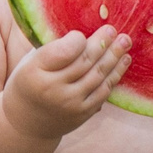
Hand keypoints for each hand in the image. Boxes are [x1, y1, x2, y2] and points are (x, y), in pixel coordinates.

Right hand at [2, 27, 131, 141]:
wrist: (27, 123)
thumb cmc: (29, 83)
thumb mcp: (29, 63)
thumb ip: (52, 49)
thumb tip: (85, 32)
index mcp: (34, 72)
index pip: (64, 51)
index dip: (77, 40)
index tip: (81, 34)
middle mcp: (53, 89)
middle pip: (85, 61)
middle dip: (102, 43)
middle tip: (113, 29)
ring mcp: (70, 103)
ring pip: (98, 75)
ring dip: (115, 57)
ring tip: (125, 41)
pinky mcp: (83, 113)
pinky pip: (103, 91)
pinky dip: (115, 75)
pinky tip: (123, 61)